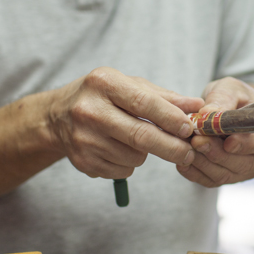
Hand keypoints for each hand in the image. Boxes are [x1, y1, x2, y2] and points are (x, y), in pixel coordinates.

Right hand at [48, 67, 203, 178]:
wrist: (57, 117)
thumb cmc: (103, 97)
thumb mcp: (129, 86)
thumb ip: (163, 97)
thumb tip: (196, 106)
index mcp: (104, 83)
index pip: (143, 102)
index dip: (170, 117)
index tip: (190, 128)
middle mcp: (89, 110)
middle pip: (140, 136)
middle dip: (171, 147)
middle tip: (189, 152)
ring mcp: (84, 139)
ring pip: (134, 156)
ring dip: (146, 153)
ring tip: (135, 139)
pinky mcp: (83, 162)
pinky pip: (122, 170)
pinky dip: (130, 163)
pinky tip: (118, 149)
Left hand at [177, 77, 253, 186]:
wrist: (229, 108)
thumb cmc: (235, 96)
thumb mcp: (230, 89)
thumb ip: (222, 100)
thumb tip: (208, 114)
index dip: (247, 145)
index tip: (228, 142)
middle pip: (243, 164)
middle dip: (217, 153)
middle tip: (197, 140)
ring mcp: (247, 170)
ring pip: (225, 174)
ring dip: (203, 162)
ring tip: (186, 146)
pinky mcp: (229, 177)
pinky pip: (211, 181)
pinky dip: (195, 172)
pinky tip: (183, 160)